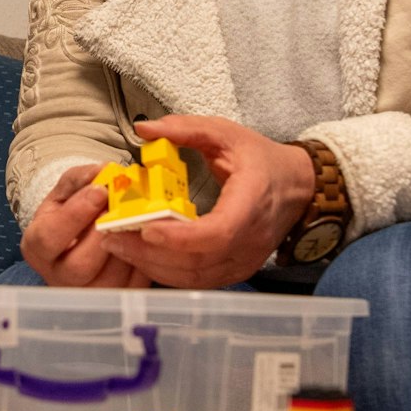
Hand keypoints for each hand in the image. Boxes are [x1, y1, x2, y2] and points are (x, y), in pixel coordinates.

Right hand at [21, 163, 151, 287]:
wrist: (81, 239)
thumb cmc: (71, 214)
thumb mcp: (66, 191)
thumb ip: (81, 178)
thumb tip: (103, 171)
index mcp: (38, 247)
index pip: (49, 237)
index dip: (75, 215)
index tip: (100, 191)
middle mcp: (58, 276)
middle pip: (80, 266)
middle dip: (104, 233)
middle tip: (123, 207)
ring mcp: (88, 293)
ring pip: (112, 278)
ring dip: (129, 244)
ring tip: (139, 217)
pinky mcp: (116, 298)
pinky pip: (134, 284)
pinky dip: (145, 259)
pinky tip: (147, 236)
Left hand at [98, 116, 313, 288]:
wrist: (298, 187)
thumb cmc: (260, 159)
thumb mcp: (226, 133)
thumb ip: (185, 128)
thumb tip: (142, 129)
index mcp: (251, 201)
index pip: (218, 232)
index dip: (180, 237)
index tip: (146, 228)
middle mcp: (250, 239)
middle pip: (198, 262)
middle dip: (150, 253)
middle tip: (112, 237)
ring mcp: (245, 260)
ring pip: (195, 278)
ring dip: (154, 266)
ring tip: (120, 247)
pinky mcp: (236, 270)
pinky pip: (199, 282)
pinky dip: (168, 273)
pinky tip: (143, 258)